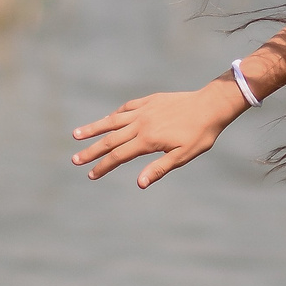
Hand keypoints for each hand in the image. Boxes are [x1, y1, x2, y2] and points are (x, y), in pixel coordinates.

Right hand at [71, 78, 247, 187]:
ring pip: (113, 121)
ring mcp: (144, 110)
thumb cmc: (200, 134)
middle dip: (91, 151)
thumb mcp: (183, 156)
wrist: (211, 105)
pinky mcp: (149, 100)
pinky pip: (127, 108)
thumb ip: (159, 168)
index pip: (119, 156)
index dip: (103, 166)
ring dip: (94, 128)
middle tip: (75, 160)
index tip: (91, 174)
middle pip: (110, 139)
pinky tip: (108, 119)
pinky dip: (115, 115)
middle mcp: (141, 123)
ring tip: (76, 134)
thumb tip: (139, 184)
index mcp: (148, 140)